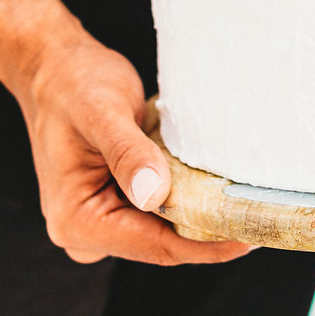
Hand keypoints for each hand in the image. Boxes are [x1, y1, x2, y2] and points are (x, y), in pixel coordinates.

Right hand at [18, 32, 254, 265]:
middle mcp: (83, 230)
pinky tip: (218, 183)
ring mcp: (100, 220)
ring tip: (247, 198)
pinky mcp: (115, 203)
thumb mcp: (101, 111)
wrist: (54, 68)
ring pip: (165, 229)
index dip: (206, 245)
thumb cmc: (73, 83)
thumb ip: (127, 153)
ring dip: (202, 214)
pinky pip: (159, 211)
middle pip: (162, 243)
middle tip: (260, 213)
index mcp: (76, 220)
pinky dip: (187, 198)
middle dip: (209, 230)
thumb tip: (155, 195)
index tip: (250, 234)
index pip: (154, 246)